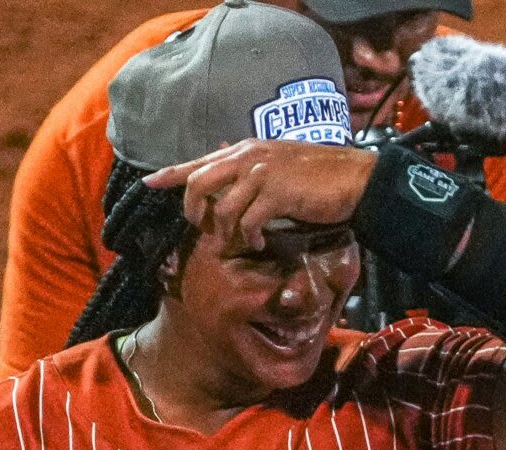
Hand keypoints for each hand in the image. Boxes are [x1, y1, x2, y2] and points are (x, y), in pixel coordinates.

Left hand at [145, 141, 379, 253]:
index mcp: (247, 150)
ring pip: (223, 208)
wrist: (356, 178)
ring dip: (227, 233)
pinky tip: (259, 244)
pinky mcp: (277, 194)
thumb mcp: (280, 161)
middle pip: (199, 183)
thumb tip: (224, 153)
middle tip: (203, 229)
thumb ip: (251, 163)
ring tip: (240, 243)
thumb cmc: (321, 173)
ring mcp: (262, 174)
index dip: (171, 173)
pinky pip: (248, 222)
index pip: (199, 160)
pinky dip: (249, 238)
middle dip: (193, 212)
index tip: (149, 182)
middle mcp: (249, 157)